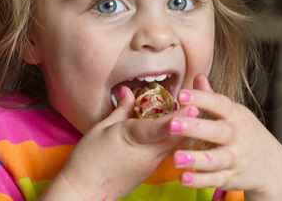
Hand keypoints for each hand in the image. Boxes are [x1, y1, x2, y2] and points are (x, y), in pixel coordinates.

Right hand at [40, 86, 194, 199]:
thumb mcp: (101, 128)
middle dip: (190, 118)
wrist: (82, 193)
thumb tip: (130, 91)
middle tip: (199, 100)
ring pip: (176, 143)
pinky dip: (174, 138)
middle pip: (177, 135)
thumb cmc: (87, 159)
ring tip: (191, 110)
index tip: (193, 105)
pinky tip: (177, 127)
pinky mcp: (151, 170)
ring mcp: (151, 164)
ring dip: (184, 128)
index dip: (178, 116)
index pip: (160, 127)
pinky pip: (168, 150)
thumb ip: (121, 109)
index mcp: (132, 138)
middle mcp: (147, 153)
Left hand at [169, 74, 281, 199]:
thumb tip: (198, 76)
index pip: (219, 104)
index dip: (201, 98)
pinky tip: (183, 178)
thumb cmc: (244, 133)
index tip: (181, 94)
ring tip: (175, 158)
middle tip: (172, 124)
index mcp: (235, 115)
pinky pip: (214, 180)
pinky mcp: (230, 177)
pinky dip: (199, 180)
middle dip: (195, 127)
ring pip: (216, 159)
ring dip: (196, 159)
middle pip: (217, 131)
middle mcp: (236, 136)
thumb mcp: (234, 113)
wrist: (270, 163)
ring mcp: (234, 158)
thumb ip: (212, 97)